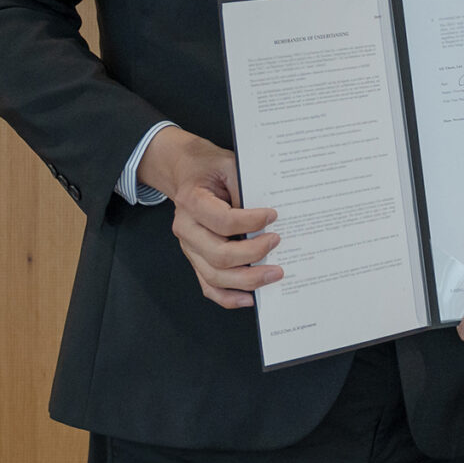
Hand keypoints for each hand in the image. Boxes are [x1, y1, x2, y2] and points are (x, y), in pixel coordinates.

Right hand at [140, 128, 281, 309]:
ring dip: (247, 280)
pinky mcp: (196, 259)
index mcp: (192, 201)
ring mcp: (190, 248)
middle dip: (253, 254)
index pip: (222, 220)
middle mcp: (186, 228)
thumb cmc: (210, 167)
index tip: (273, 215)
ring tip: (274, 274)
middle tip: (277, 243)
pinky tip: (250, 298)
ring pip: (214, 275)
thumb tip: (271, 216)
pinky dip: (228, 297)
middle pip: (218, 254)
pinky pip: (208, 286)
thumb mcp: (230, 164)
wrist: (188, 171)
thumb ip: (246, 187)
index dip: (250, 221)